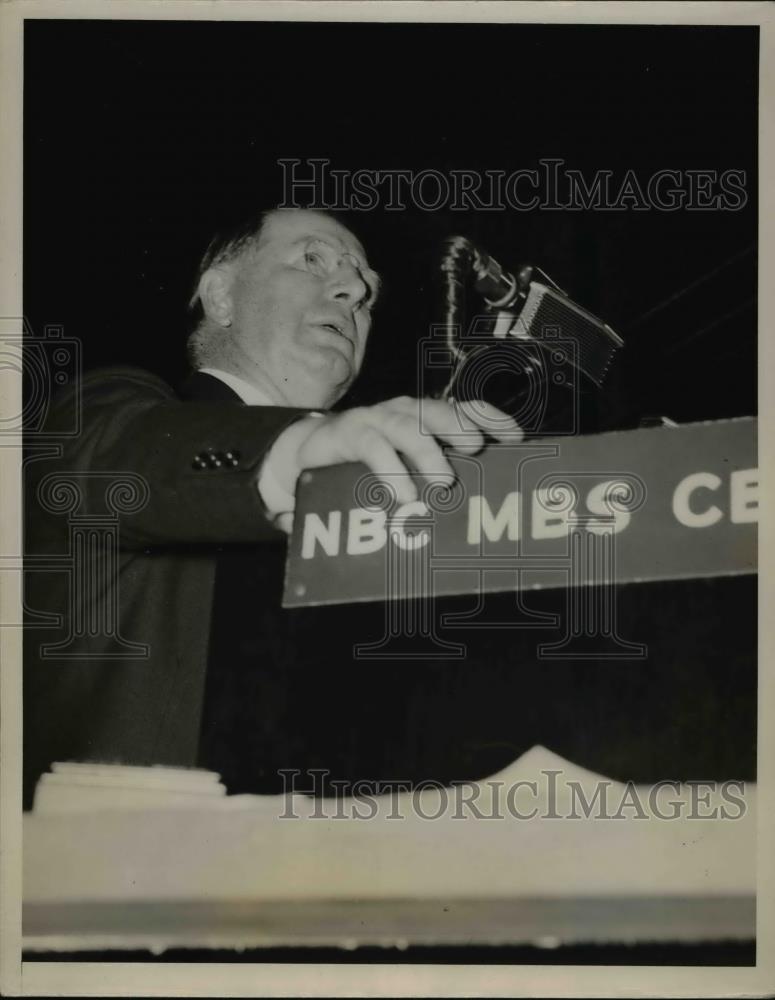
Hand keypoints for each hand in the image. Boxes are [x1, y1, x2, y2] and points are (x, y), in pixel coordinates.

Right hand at [267, 397, 521, 506]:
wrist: (309, 452)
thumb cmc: (369, 462)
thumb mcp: (405, 465)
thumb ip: (434, 473)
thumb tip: (478, 502)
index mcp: (425, 417)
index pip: (465, 409)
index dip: (491, 419)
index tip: (515, 438)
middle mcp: (405, 412)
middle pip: (439, 412)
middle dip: (460, 428)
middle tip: (474, 450)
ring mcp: (377, 420)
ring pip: (409, 428)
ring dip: (428, 454)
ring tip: (443, 482)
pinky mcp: (350, 434)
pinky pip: (373, 448)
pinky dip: (390, 471)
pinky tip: (402, 494)